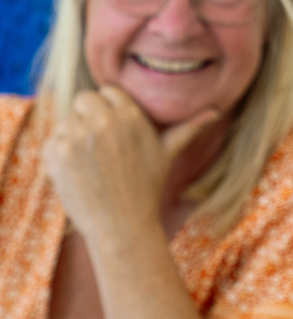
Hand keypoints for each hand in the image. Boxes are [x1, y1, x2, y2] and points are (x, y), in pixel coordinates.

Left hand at [42, 86, 218, 240]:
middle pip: (83, 99)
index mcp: (130, 115)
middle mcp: (102, 120)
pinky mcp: (56, 153)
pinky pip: (50, 141)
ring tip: (90, 164)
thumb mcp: (168, 153)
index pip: (107, 92)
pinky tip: (77, 174)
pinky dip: (58, 157)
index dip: (110, 111)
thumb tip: (216, 110)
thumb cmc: (147, 189)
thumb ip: (188, 128)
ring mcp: (76, 136)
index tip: (115, 134)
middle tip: (100, 148)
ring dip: (72, 137)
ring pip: (65, 120)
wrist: (122, 227)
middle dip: (88, 118)